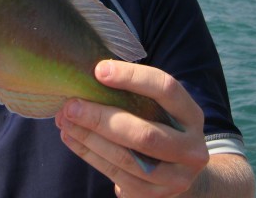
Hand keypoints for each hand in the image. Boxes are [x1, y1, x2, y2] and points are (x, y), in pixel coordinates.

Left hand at [55, 60, 208, 196]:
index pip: (166, 89)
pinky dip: (89, 155)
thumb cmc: (159, 126)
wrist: (179, 172)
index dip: (132, 77)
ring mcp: (175, 177)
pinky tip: (71, 138)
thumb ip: (135, 94)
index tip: (99, 70)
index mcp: (191, 115)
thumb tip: (93, 73)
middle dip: (101, 118)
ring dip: (88, 138)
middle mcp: (190, 148)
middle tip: (71, 105)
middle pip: (144, 133)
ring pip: (126, 158)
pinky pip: (116, 175)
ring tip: (64, 120)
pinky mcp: (154, 197)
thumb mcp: (160, 109)